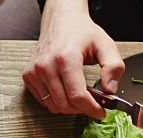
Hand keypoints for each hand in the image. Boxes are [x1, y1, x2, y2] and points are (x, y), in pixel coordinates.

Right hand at [22, 0, 123, 117]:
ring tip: (79, 95)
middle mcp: (46, 66)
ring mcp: (34, 72)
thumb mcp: (105, 45)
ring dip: (69, 106)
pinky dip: (57, 101)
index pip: (77, 96)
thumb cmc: (81, 33)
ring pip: (53, 106)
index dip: (91, 108)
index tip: (100, 112)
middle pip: (64, 105)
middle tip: (92, 102)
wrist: (61, 21)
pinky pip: (43, 101)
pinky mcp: (28, 77)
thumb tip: (110, 90)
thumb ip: (114, 67)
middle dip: (81, 108)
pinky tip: (65, 90)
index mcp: (65, 58)